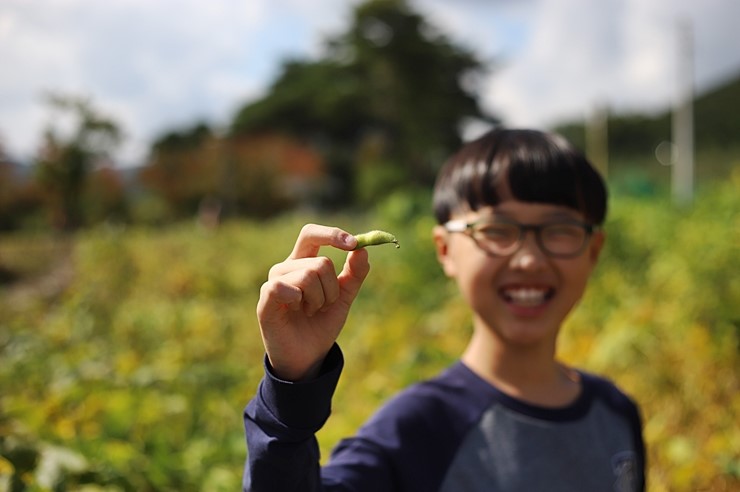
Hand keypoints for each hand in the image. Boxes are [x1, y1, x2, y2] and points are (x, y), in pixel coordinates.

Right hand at [256, 224, 369, 380]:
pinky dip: (299, 300)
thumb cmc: (321, 324)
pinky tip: (296, 311)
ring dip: (319, 300)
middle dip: (332, 288)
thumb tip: (363, 249)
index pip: (311, 234)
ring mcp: (274, 282)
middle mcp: (286, 268)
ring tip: (311, 312)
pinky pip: (283, 287)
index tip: (353, 244)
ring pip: (308, 275)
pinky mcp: (265, 299)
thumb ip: (354, 273)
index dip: (332, 234)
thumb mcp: (343, 297)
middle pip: (320, 262)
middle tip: (325, 305)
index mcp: (303, 263)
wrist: (309, 356)